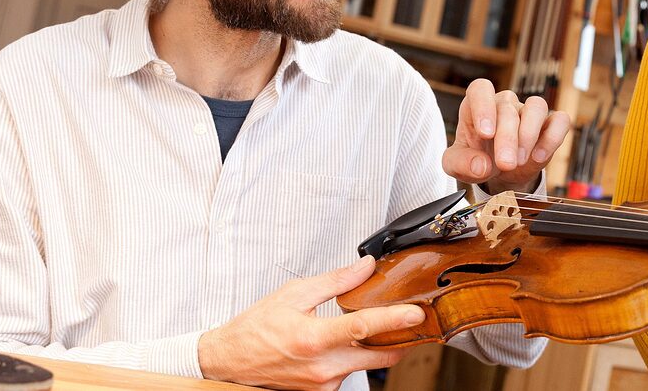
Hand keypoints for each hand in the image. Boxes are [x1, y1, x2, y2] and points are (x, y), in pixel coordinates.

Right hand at [197, 256, 423, 389]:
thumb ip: (335, 281)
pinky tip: (340, 345)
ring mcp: (323, 384)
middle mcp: (322, 366)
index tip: (415, 313)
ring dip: (373, 347)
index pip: (363, 328)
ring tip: (368, 328)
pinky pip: (348, 373)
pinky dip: (352, 358)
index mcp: (313, 338)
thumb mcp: (294, 294)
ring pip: (364, 365)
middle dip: (401, 340)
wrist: (231, 361)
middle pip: (378, 355)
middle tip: (413, 322)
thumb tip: (364, 267)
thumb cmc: (256, 329)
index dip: (394, 320)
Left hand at [443, 79, 571, 194]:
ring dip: (529, 134)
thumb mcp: (456, 165)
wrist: (500, 172)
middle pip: (508, 108)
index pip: (481, 89)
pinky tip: (539, 156)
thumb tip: (480, 165)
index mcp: (477, 105)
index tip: (485, 133)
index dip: (483, 107)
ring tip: (521, 160)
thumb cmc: (477, 159)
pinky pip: (560, 120)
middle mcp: (504, 104)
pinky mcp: (549, 125)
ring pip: (537, 106)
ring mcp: (528, 112)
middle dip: (507, 138)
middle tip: (505, 163)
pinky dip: (553, 137)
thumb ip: (460, 164)